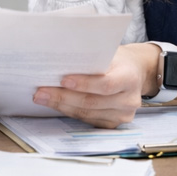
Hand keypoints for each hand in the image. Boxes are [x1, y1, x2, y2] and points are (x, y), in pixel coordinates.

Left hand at [33, 43, 160, 128]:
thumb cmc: (116, 60)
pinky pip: (88, 120)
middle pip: (92, 102)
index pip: (106, 84)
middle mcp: (129, 99)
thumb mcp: (109, 52)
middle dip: (63, 97)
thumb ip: (91, 57)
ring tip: (42, 97)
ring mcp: (123, 114)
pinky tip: (56, 105)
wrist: (135, 72)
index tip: (63, 80)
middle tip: (40, 92)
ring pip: (87, 113)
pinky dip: (69, 111)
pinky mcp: (114, 123)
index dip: (84, 84)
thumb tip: (57, 59)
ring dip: (62, 106)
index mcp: (130, 77)